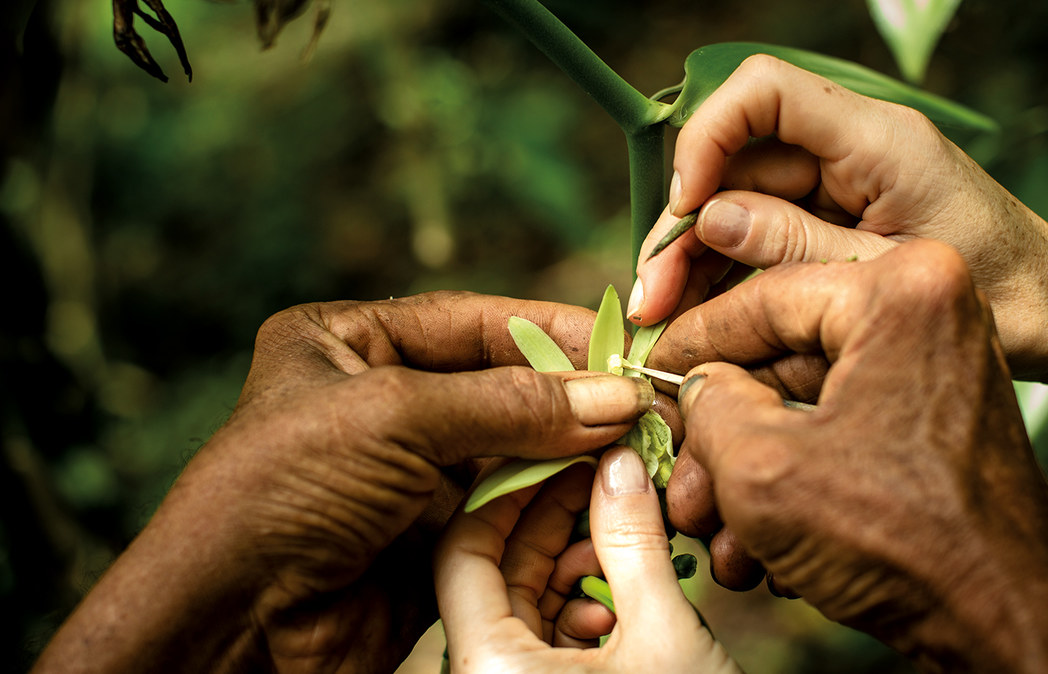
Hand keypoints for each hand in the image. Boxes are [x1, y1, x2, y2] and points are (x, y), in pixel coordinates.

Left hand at [33, 292, 656, 673]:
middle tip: (640, 399)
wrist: (235, 623)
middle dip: (568, 395)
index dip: (547, 329)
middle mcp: (380, 401)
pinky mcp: (432, 534)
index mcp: (346, 344)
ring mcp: (408, 472)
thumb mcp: (397, 418)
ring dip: (569, 450)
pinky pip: (507, 508)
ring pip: (511, 449)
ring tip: (634, 443)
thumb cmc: (283, 492)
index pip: (470, 323)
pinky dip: (552, 503)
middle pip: (499, 385)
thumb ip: (511, 405)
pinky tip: (598, 491)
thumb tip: (612, 397)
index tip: (619, 342)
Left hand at [434, 446, 739, 672]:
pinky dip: (584, 601)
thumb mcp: (658, 635)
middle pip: (501, 562)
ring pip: (526, 596)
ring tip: (626, 520)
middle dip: (557, 508)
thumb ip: (633, 538)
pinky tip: (622, 595)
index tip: (569, 432)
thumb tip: (622, 455)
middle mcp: (481, 673)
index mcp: (482, 666)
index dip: (520, 477)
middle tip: (608, 459)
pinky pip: (545, 632)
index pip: (471, 539)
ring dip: (577, 553)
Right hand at [631, 54, 1047, 399]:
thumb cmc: (1008, 299)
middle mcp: (856, 150)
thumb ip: (792, 246)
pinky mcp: (845, 219)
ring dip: (700, 255)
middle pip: (740, 158)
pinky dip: (735, 269)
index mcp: (878, 141)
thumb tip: (706, 220)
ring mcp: (849, 184)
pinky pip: (772, 231)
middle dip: (687, 225)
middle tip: (652, 298)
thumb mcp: (885, 279)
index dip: (707, 141)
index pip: (764, 93)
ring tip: (666, 319)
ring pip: (745, 200)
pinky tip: (702, 313)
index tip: (686, 211)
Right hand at [660, 242, 1047, 672]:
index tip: (648, 373)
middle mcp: (931, 308)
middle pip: (786, 355)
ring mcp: (941, 365)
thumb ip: (710, 406)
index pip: (765, 297)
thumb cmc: (905, 542)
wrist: (1007, 622)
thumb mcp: (762, 468)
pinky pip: (846, 428)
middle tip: (679, 480)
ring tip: (718, 535)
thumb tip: (698, 389)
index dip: (691, 343)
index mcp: (901, 289)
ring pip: (810, 402)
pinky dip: (799, 479)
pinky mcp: (940, 419)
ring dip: (752, 471)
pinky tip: (761, 544)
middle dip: (722, 436)